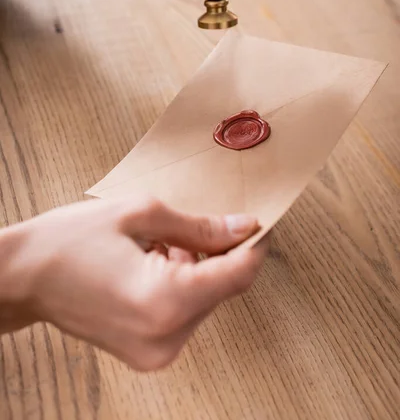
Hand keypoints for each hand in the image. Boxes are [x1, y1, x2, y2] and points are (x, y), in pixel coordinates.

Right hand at [0, 197, 268, 370]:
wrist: (23, 276)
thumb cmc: (70, 241)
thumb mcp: (140, 214)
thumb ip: (199, 226)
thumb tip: (243, 228)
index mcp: (165, 301)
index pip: (238, 274)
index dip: (252, 244)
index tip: (256, 221)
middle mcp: (166, 336)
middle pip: (222, 287)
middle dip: (215, 252)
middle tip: (186, 225)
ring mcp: (156, 351)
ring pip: (204, 299)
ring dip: (194, 267)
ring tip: (155, 244)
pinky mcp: (148, 353)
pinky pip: (184, 313)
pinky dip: (179, 285)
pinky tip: (150, 264)